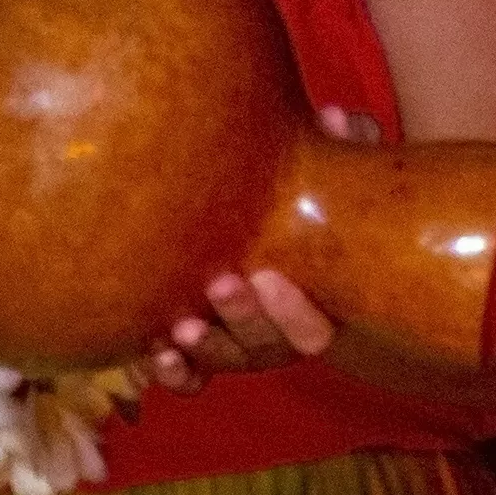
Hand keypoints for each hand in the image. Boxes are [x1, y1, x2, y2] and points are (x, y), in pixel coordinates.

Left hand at [139, 109, 372, 392]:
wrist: (277, 227)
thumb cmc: (303, 200)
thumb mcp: (327, 175)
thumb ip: (342, 150)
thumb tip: (336, 118)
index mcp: (320, 302)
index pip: (315, 327)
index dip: (294, 309)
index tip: (268, 272)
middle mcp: (282, 334)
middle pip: (267, 346)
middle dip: (242, 318)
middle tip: (217, 282)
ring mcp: (241, 345)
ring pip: (225, 362)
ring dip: (202, 348)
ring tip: (177, 325)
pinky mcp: (203, 348)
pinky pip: (189, 375)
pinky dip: (172, 370)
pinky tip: (153, 350)